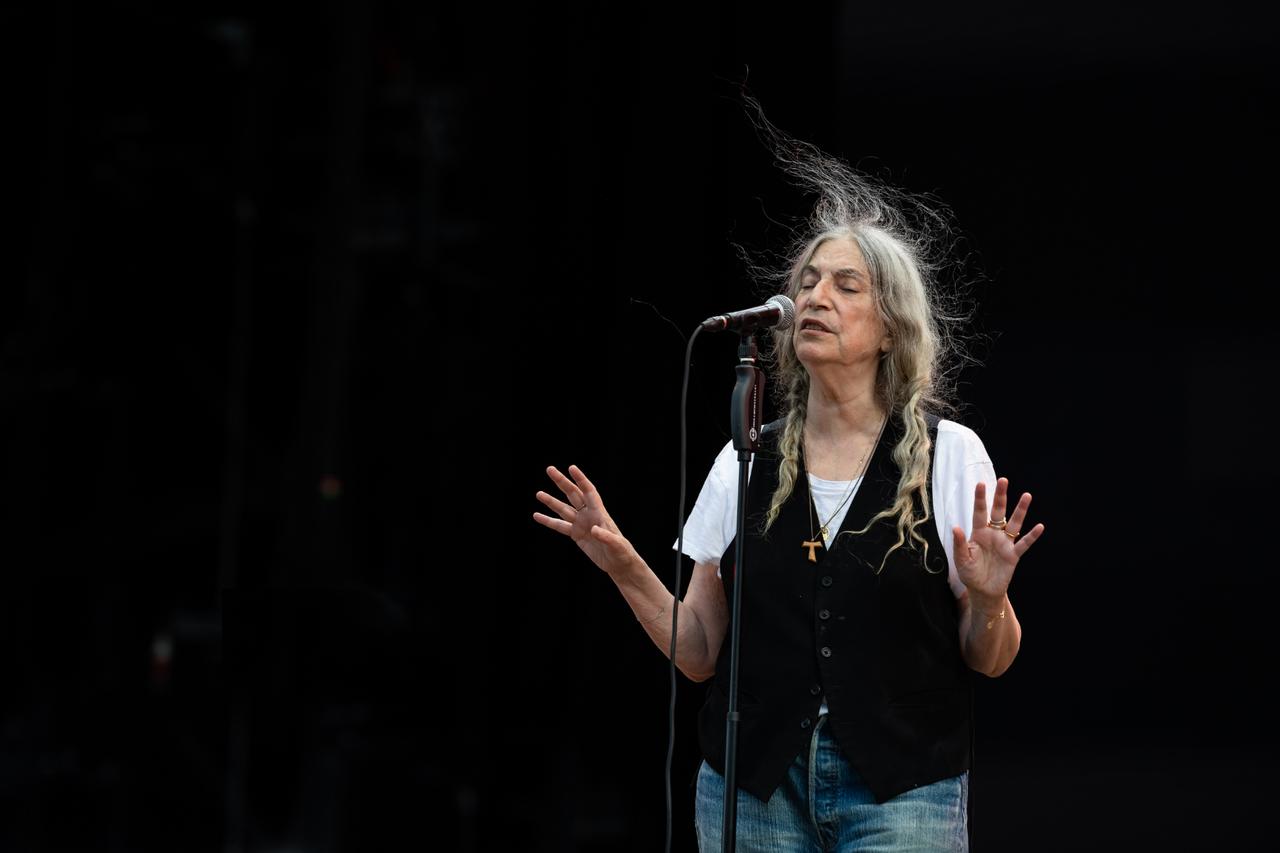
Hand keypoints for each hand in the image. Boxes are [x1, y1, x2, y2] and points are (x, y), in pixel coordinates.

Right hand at [533, 465, 640, 579]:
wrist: (618, 564)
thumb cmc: (622, 552)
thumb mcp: (616, 545)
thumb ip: (606, 537)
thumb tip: (593, 529)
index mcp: (600, 513)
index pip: (589, 492)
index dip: (580, 480)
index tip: (571, 468)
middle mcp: (589, 515)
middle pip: (573, 495)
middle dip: (562, 482)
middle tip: (550, 470)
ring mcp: (581, 524)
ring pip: (563, 509)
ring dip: (551, 501)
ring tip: (538, 494)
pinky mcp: (576, 534)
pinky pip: (560, 526)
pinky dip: (548, 521)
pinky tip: (537, 516)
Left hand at [952, 477, 1044, 607]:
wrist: (982, 591)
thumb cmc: (970, 573)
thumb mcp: (961, 560)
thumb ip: (959, 544)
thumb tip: (955, 527)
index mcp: (978, 533)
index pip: (979, 512)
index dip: (980, 499)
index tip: (981, 484)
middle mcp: (993, 534)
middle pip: (998, 512)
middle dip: (1001, 497)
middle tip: (1004, 480)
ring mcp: (1004, 543)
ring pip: (1014, 523)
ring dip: (1020, 510)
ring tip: (1027, 495)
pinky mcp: (1013, 555)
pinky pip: (1024, 543)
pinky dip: (1032, 536)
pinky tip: (1039, 526)